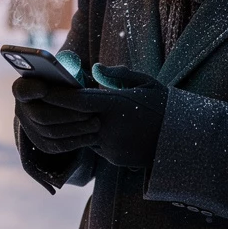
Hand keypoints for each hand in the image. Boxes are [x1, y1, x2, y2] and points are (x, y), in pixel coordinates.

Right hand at [13, 77, 100, 153]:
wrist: (61, 103)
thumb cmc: (66, 83)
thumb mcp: (67, 73)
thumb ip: (68, 69)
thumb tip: (76, 68)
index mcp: (24, 86)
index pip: (22, 90)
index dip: (31, 89)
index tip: (44, 88)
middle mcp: (22, 110)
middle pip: (40, 115)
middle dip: (67, 114)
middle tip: (89, 112)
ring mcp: (30, 129)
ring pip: (51, 132)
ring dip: (76, 128)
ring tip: (95, 122)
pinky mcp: (42, 144)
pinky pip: (58, 146)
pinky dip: (77, 141)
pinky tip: (92, 135)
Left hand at [44, 65, 167, 168]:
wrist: (184, 142)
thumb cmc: (165, 106)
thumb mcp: (146, 83)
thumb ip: (118, 75)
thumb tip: (95, 69)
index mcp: (117, 105)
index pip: (79, 101)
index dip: (58, 95)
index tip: (43, 88)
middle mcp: (111, 127)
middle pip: (75, 120)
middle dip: (61, 111)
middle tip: (45, 102)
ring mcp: (112, 146)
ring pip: (84, 134)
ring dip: (81, 125)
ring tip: (84, 113)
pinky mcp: (115, 159)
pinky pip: (97, 146)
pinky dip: (96, 137)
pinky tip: (108, 129)